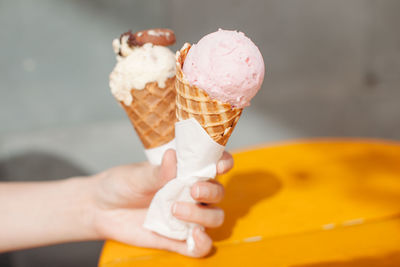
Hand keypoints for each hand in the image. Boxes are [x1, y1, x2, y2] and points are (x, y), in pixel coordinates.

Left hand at [90, 150, 232, 256]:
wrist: (101, 209)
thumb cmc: (121, 185)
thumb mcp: (136, 176)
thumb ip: (157, 171)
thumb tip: (173, 156)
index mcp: (185, 172)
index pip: (213, 165)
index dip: (223, 163)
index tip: (219, 165)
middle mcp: (191, 194)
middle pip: (218, 193)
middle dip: (211, 191)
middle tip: (192, 190)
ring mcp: (187, 217)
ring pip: (214, 218)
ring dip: (203, 216)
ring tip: (176, 210)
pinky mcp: (178, 239)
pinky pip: (200, 246)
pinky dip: (202, 244)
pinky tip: (193, 237)